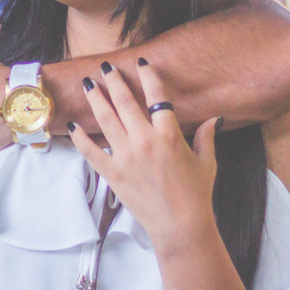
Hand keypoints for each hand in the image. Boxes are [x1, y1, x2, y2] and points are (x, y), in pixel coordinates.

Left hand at [69, 61, 220, 248]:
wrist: (179, 225)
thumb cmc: (196, 194)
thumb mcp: (207, 162)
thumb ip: (206, 137)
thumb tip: (216, 118)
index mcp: (169, 135)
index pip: (156, 96)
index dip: (148, 76)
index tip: (141, 63)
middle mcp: (145, 141)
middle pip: (125, 101)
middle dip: (114, 81)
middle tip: (106, 67)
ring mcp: (126, 157)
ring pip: (105, 120)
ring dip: (96, 99)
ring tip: (88, 84)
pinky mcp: (112, 174)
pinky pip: (91, 152)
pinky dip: (80, 138)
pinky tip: (73, 126)